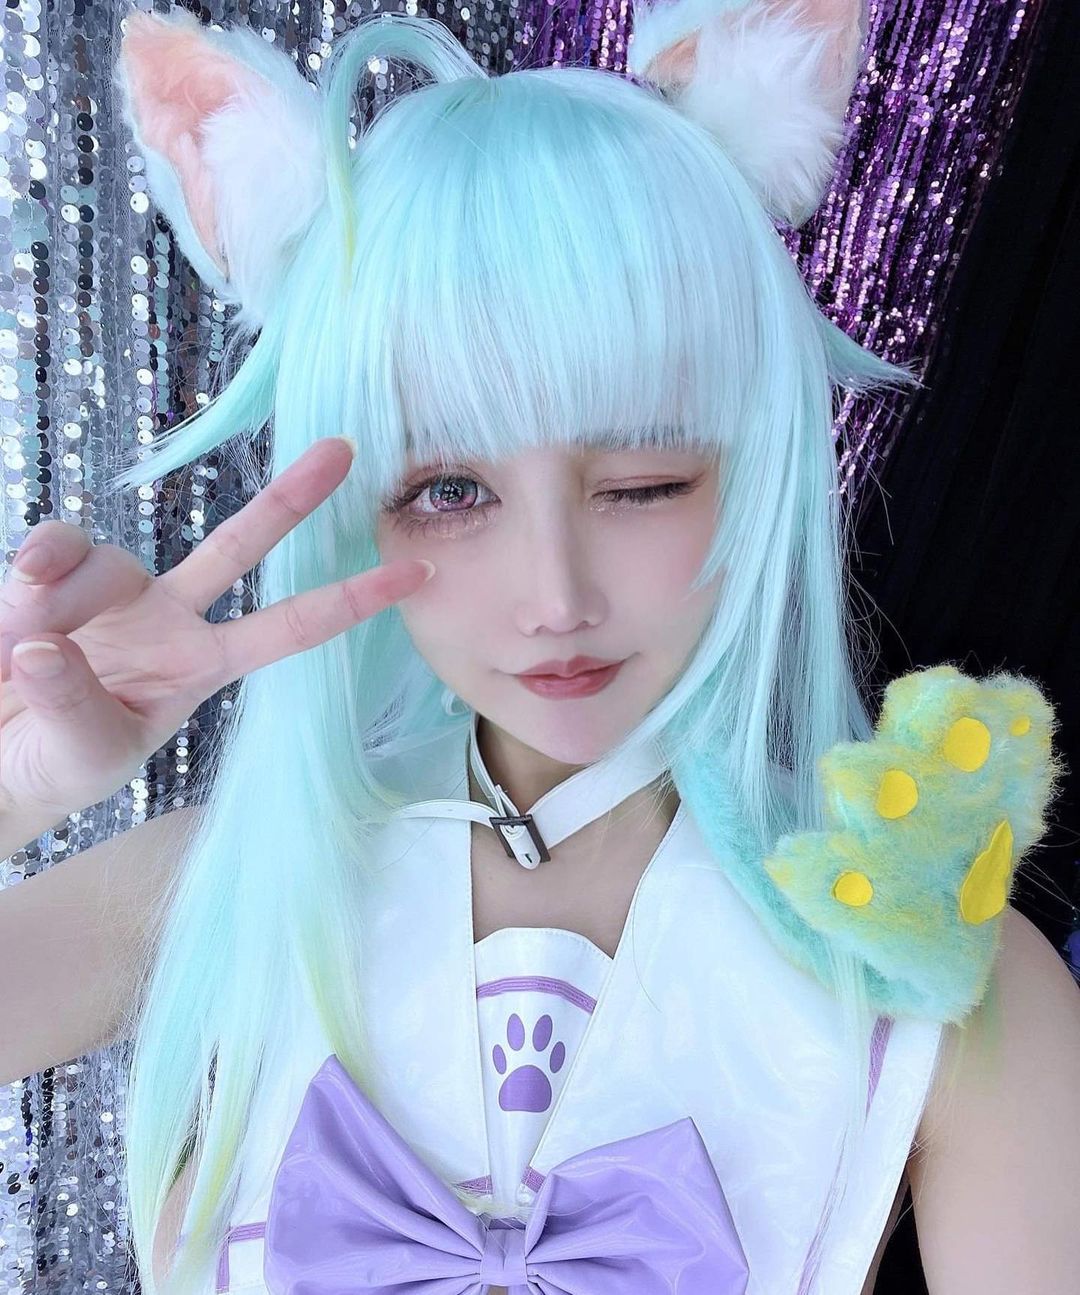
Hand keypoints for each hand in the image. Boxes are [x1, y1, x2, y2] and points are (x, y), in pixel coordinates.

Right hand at [0, 437, 433, 819]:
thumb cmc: (58, 766)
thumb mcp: (84, 756)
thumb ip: (75, 707)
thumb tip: (50, 645)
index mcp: (202, 666)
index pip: (291, 629)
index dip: (353, 600)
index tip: (421, 570)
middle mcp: (170, 617)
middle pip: (239, 545)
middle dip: (291, 498)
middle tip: (343, 450)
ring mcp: (112, 592)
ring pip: (106, 561)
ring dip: (64, 598)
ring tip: (17, 651)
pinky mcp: (47, 577)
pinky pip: (48, 554)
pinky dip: (31, 572)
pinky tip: (11, 614)